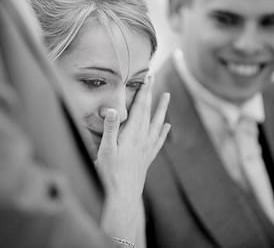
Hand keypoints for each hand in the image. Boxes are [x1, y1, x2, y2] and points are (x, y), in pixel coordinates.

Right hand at [96, 75, 169, 241]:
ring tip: (167, 96)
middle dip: (151, 94)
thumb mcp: (106, 150)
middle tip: (154, 79)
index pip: (140, 108)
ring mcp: (147, 148)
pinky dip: (163, 131)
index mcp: (133, 134)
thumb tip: (113, 109)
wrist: (123, 196)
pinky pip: (158, 140)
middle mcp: (143, 139)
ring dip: (161, 109)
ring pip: (157, 123)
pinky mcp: (147, 157)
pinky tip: (167, 127)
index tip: (147, 78)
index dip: (144, 92)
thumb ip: (111, 129)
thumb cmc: (111, 173)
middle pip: (149, 112)